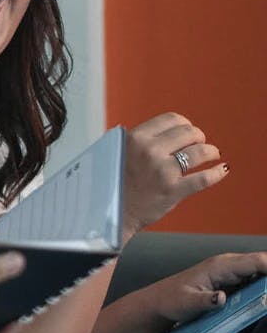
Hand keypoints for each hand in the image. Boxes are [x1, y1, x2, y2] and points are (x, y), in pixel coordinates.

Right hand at [120, 112, 228, 238]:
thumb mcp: (115, 152)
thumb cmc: (112, 183)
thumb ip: (134, 139)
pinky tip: (222, 169)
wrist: (109, 212)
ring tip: (212, 155)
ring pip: (200, 152)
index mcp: (135, 138)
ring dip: (211, 151)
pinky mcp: (173, 191)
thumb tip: (157, 129)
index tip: (187, 132)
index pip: (171, 119)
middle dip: (199, 137)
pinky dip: (217, 172)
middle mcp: (150, 151)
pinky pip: (204, 178)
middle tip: (200, 144)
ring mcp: (163, 171)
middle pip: (189, 133)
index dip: (184, 124)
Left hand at [140, 252, 266, 323]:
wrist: (160, 301)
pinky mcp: (231, 280)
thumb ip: (205, 301)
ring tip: (266, 299)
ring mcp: (230, 271)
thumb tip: (221, 298)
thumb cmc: (171, 300)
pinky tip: (263, 298)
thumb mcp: (186, 303)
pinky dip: (263, 286)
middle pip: (263, 264)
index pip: (258, 262)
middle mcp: (228, 264)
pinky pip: (254, 279)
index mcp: (220, 266)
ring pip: (260, 271)